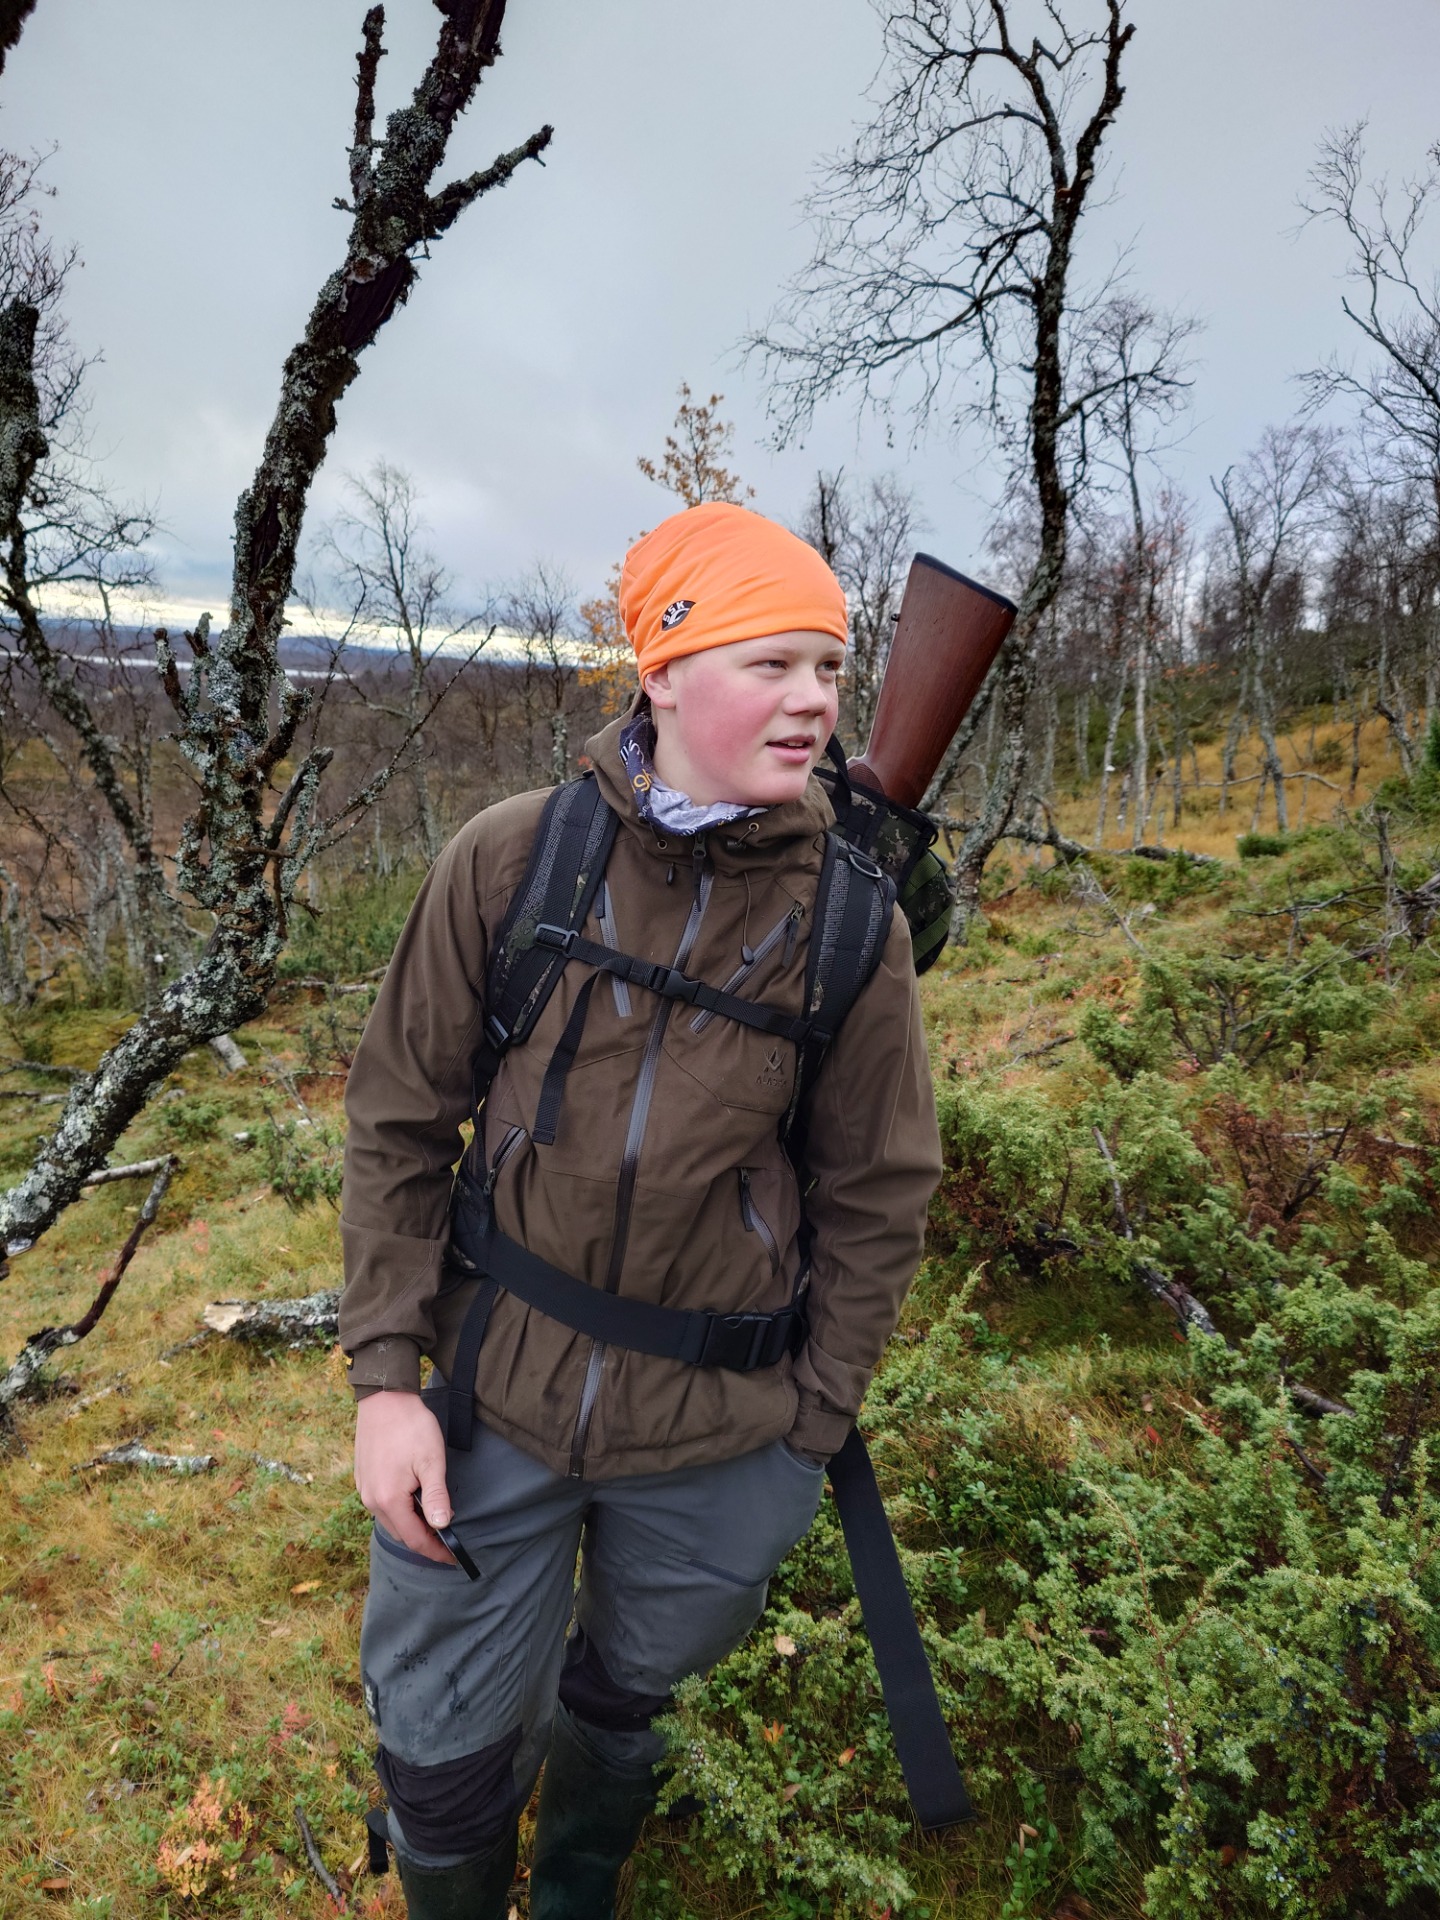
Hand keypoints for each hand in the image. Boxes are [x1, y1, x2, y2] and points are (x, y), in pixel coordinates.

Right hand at [355, 1391, 453, 1563]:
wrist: (384, 1399)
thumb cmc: (411, 1427)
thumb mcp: (431, 1461)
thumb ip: (436, 1497)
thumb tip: (442, 1526)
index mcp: (389, 1500)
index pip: (415, 1539)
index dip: (435, 1551)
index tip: (453, 1557)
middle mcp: (372, 1500)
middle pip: (401, 1533)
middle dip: (425, 1540)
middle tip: (448, 1540)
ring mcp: (364, 1490)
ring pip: (391, 1520)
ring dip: (412, 1525)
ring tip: (433, 1519)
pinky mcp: (362, 1479)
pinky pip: (382, 1505)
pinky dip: (399, 1511)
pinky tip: (413, 1500)